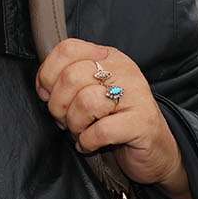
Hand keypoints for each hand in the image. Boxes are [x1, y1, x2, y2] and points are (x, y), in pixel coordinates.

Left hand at [36, 38, 193, 198]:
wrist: (155, 149)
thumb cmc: (115, 120)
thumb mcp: (92, 91)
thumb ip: (68, 80)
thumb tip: (42, 87)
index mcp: (109, 57)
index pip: (68, 49)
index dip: (48, 74)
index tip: (47, 94)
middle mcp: (124, 70)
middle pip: (71, 77)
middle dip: (58, 105)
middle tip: (64, 120)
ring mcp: (135, 95)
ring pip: (85, 102)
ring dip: (74, 124)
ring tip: (80, 131)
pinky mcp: (142, 122)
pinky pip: (101, 130)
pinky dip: (88, 141)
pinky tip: (90, 144)